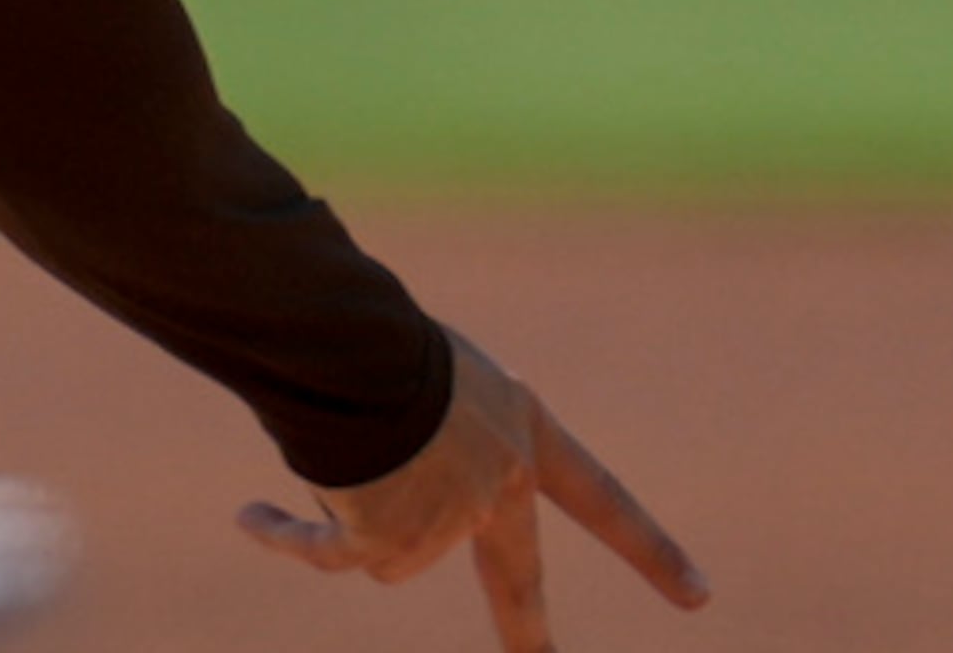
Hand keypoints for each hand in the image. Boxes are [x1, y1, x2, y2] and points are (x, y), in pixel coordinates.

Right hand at [236, 326, 708, 651]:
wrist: (354, 348)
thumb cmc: (382, 329)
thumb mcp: (439, 362)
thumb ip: (443, 425)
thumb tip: (385, 497)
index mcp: (526, 436)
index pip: (603, 501)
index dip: (651, 551)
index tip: (700, 596)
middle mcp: (497, 490)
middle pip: (515, 578)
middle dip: (528, 630)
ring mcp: (443, 526)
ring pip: (388, 548)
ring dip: (351, 505)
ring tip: (329, 437)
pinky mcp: (382, 546)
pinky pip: (324, 555)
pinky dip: (283, 535)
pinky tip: (251, 517)